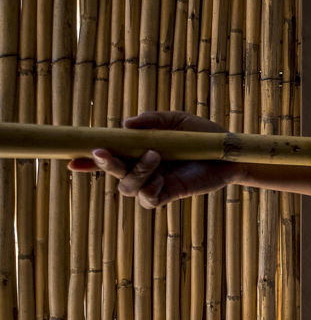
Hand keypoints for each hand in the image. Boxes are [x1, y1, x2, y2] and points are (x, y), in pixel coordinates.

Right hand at [67, 111, 242, 208]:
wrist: (229, 152)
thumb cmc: (203, 136)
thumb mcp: (177, 120)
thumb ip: (152, 120)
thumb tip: (126, 125)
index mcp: (139, 150)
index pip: (109, 157)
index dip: (88, 161)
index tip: (71, 159)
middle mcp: (143, 168)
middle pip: (112, 173)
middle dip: (103, 164)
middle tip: (102, 152)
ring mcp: (155, 183)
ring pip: (127, 187)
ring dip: (135, 171)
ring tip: (155, 155)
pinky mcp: (169, 194)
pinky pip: (148, 199)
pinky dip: (148, 188)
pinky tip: (160, 176)